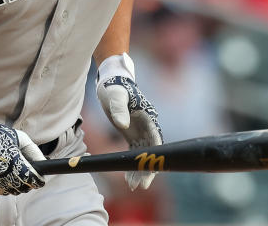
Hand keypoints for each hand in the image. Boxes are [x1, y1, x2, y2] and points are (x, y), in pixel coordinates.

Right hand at [0, 109, 45, 194]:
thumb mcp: (19, 138)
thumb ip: (33, 152)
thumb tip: (44, 163)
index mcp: (12, 160)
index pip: (30, 178)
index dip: (38, 180)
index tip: (40, 180)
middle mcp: (1, 173)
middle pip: (22, 187)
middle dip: (28, 182)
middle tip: (28, 174)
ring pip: (11, 191)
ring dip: (17, 185)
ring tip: (15, 173)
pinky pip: (0, 191)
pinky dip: (5, 185)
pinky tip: (4, 175)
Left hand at [96, 53, 162, 189]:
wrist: (111, 81)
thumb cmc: (115, 86)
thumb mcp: (115, 96)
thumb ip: (119, 109)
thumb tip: (122, 124)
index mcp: (147, 117)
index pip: (156, 139)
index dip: (156, 156)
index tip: (152, 170)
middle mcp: (147, 126)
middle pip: (152, 151)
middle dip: (149, 169)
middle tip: (142, 186)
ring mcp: (140, 131)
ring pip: (144, 155)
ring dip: (140, 170)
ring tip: (133, 186)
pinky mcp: (132, 134)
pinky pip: (135, 153)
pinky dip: (132, 164)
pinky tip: (128, 178)